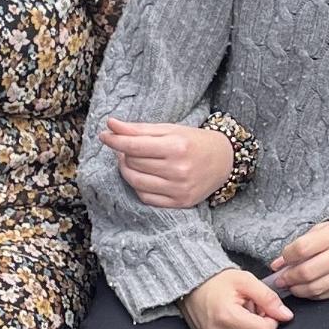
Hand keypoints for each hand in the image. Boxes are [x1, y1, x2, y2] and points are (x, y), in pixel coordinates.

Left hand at [99, 117, 234, 207]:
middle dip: (125, 153)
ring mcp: (179, 189)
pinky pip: (146, 198)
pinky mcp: (180, 203)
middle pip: (133, 163)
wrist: (224, 161)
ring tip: (131, 161)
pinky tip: (144, 176)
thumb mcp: (169, 130)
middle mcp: (179, 170)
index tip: (104, 135)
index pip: (134, 146)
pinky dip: (138, 187)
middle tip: (128, 147)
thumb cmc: (194, 142)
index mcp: (177, 147)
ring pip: (136, 182)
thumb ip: (139, 129)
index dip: (115, 140)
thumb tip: (111, 124)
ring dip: (127, 170)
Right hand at [180, 268, 293, 328]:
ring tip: (238, 312)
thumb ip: (268, 298)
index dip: (271, 318)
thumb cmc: (217, 281)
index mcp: (227, 318)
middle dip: (260, 322)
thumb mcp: (246, 281)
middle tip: (249, 307)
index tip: (263, 306)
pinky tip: (231, 321)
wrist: (191, 286)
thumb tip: (286, 316)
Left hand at [270, 220, 328, 299]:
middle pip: (306, 272)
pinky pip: (325, 295)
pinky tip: (304, 289)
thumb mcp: (322, 230)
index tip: (282, 260)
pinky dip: (311, 295)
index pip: (301, 249)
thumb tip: (278, 264)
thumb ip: (300, 245)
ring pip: (315, 288)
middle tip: (280, 279)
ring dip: (297, 289)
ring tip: (290, 285)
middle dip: (288, 278)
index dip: (286, 257)